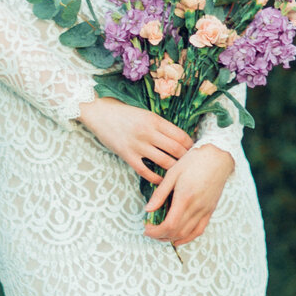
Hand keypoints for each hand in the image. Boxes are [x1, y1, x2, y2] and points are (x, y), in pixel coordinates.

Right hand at [77, 97, 193, 183]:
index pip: (181, 136)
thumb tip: (180, 138)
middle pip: (176, 150)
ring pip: (164, 162)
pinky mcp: (127, 155)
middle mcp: (148, 132)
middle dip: (187, 159)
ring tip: (180, 175)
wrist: (99, 113)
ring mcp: (138, 145)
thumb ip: (160, 125)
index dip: (191, 146)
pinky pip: (146, 171)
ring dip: (174, 170)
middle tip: (192, 166)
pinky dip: (156, 178)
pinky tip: (162, 181)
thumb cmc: (123, 113)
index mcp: (155, 120)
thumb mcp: (145, 114)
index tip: (195, 151)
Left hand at [143, 142, 233, 245]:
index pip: (169, 225)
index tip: (146, 228)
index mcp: (185, 198)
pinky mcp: (210, 210)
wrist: (217, 156)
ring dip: (172, 238)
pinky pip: (199, 230)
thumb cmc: (194, 161)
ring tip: (161, 235)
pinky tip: (178, 239)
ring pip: (187, 234)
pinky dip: (188, 238)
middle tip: (150, 231)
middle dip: (160, 236)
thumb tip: (148, 209)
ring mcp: (205, 210)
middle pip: (176, 232)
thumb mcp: (172, 173)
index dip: (156, 231)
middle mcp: (196, 207)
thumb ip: (160, 194)